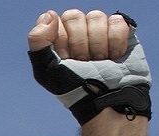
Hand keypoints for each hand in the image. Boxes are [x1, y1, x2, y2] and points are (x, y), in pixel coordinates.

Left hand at [27, 10, 150, 124]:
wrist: (108, 98)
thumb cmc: (75, 87)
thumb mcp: (46, 71)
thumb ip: (38, 41)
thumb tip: (50, 14)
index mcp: (57, 40)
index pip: (56, 21)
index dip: (63, 40)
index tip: (67, 59)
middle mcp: (77, 33)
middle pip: (75, 16)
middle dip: (80, 43)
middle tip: (84, 62)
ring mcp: (98, 31)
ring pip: (96, 17)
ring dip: (98, 45)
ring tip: (100, 61)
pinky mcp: (120, 32)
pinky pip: (116, 21)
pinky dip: (116, 41)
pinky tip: (114, 56)